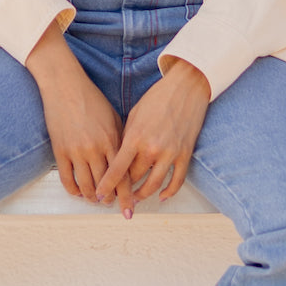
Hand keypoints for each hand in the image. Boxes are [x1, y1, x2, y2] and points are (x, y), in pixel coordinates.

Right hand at [27, 21, 131, 206]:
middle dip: (111, 200)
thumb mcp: (113, 117)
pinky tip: (79, 192)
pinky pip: (67, 180)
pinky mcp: (60, 151)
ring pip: (87, 187)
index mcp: (112, 140)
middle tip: (113, 205)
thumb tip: (128, 161)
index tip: (130, 208)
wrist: (65, 86)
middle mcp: (96, 149)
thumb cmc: (92, 99)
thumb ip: (121, 140)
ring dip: (92, 198)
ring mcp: (77, 151)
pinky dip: (74, 191)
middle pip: (106, 185)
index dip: (127, 195)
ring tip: (96, 200)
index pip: (122, 175)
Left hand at [96, 59, 210, 215]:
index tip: (99, 195)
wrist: (186, 86)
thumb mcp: (135, 114)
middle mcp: (152, 148)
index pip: (117, 169)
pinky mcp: (185, 154)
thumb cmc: (158, 97)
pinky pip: (177, 181)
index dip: (107, 185)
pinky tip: (161, 196)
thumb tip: (119, 158)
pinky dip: (168, 192)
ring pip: (153, 185)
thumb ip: (127, 137)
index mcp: (135, 137)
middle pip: (134, 178)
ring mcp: (170, 153)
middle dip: (124, 187)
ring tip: (135, 200)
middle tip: (116, 194)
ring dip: (142, 195)